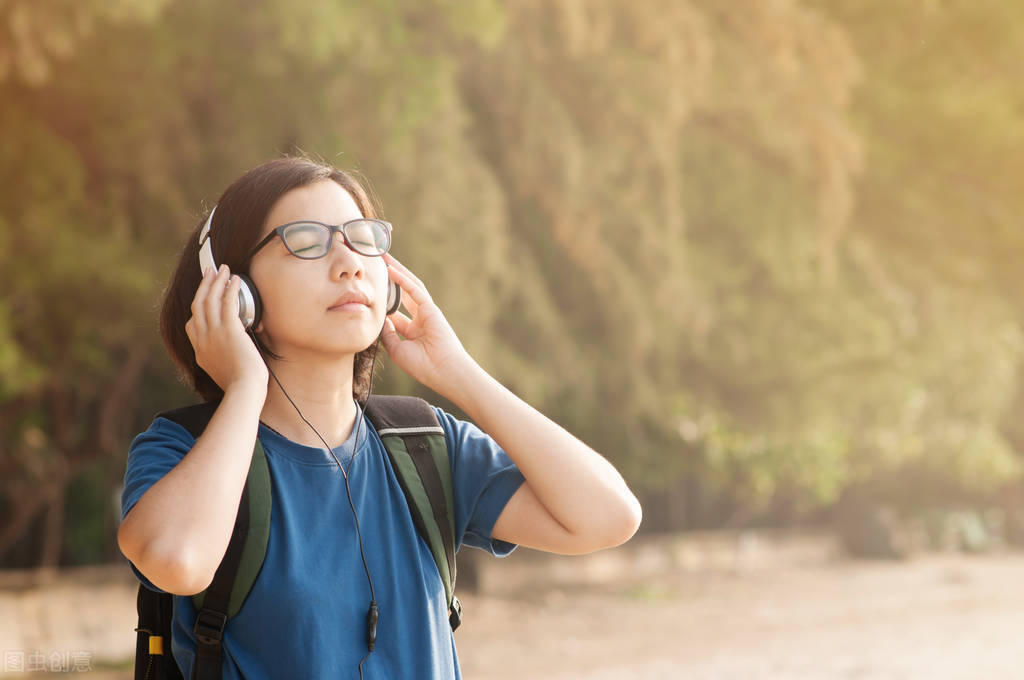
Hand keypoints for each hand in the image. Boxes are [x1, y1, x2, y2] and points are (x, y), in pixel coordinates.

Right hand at [184, 265, 268, 394]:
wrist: (244, 390)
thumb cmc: (240, 385)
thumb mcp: (222, 373)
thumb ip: (221, 361)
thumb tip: (230, 356)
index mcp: (200, 351)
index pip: (192, 325)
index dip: (197, 308)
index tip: (203, 296)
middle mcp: (203, 339)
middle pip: (198, 305)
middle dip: (204, 286)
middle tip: (210, 272)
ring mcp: (214, 333)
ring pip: (210, 300)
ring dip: (216, 281)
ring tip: (222, 269)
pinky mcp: (229, 329)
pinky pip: (227, 302)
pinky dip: (229, 288)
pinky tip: (234, 279)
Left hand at [380, 254, 471, 394]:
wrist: (443, 372)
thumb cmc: (423, 366)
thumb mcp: (397, 350)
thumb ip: (388, 334)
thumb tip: (378, 319)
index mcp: (413, 331)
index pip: (394, 313)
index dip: (382, 302)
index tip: (367, 292)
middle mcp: (420, 319)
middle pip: (402, 294)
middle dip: (389, 280)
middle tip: (376, 265)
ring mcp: (427, 312)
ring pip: (409, 286)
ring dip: (397, 271)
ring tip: (383, 257)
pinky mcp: (431, 308)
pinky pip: (414, 290)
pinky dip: (403, 279)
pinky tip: (390, 269)